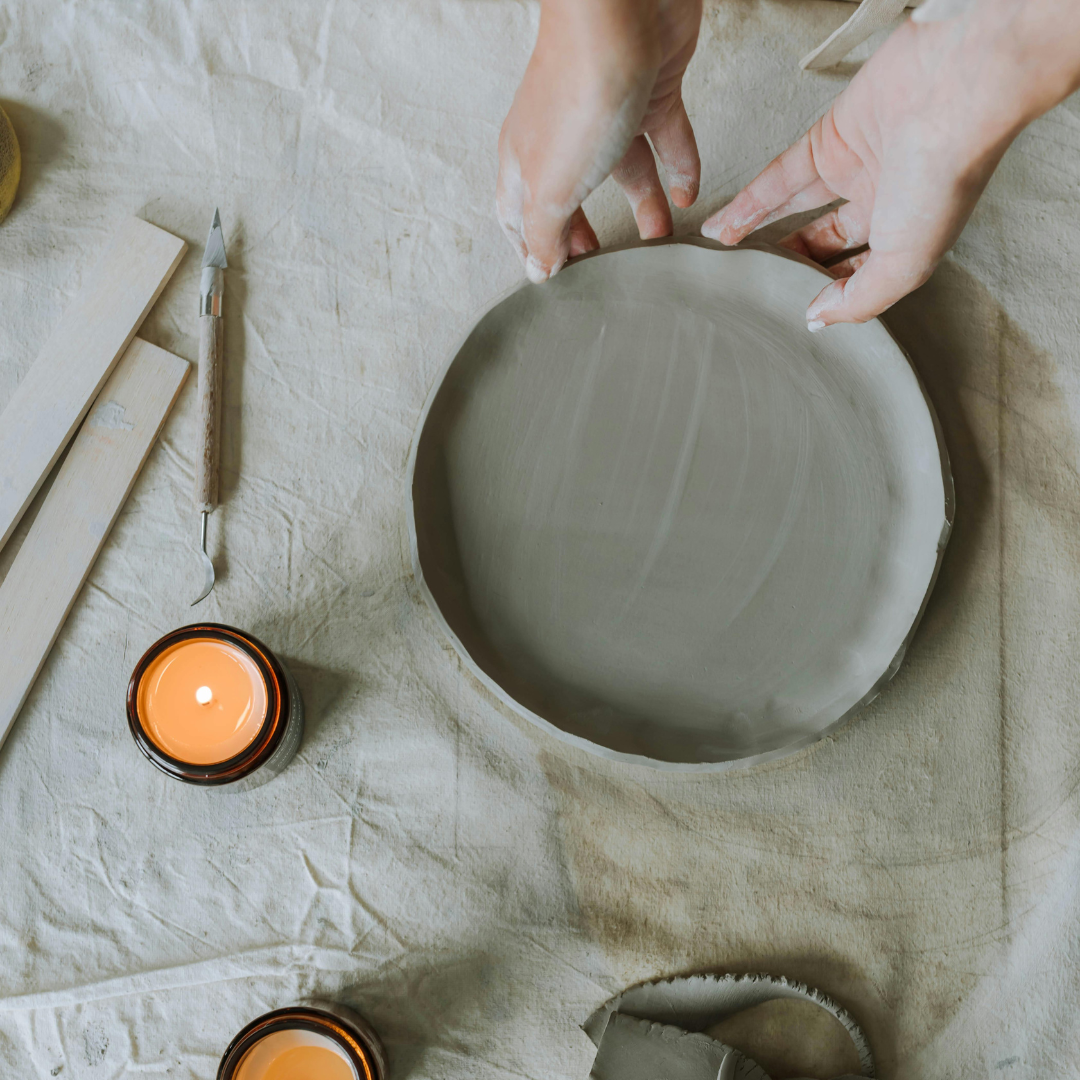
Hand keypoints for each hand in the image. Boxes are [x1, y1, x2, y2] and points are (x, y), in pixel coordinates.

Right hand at [497, 0, 702, 282]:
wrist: (623, 10)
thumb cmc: (577, 92)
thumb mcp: (551, 187)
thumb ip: (544, 233)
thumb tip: (539, 271)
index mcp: (527, 160)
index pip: (517, 214)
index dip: (530, 248)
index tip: (549, 278)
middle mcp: (563, 138)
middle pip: (572, 196)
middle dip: (586, 233)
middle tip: (602, 267)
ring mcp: (608, 113)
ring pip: (625, 172)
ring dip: (643, 207)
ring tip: (658, 244)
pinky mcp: (652, 92)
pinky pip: (666, 140)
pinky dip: (679, 167)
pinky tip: (688, 194)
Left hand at [703, 3, 1079, 327]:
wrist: (955, 92)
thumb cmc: (944, 179)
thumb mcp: (905, 263)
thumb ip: (859, 299)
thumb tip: (816, 320)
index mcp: (909, 235)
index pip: (859, 272)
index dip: (827, 291)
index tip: (792, 311)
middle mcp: (882, 201)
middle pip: (823, 239)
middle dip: (788, 260)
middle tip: (751, 282)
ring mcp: (855, 165)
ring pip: (795, 207)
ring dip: (757, 229)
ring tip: (722, 256)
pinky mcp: (829, 134)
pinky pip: (780, 176)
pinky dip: (751, 201)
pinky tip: (723, 226)